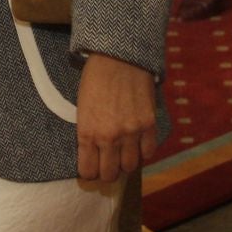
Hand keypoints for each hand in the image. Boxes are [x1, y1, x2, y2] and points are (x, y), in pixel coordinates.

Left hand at [76, 53, 157, 184]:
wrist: (118, 57)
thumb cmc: (94, 79)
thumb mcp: (82, 107)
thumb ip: (88, 132)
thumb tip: (93, 151)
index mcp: (87, 132)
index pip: (88, 171)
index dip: (89, 174)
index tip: (91, 170)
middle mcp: (109, 137)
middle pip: (110, 174)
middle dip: (107, 173)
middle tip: (107, 166)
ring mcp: (131, 133)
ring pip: (131, 167)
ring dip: (126, 164)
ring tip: (123, 156)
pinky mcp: (149, 125)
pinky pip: (149, 152)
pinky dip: (143, 153)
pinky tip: (138, 145)